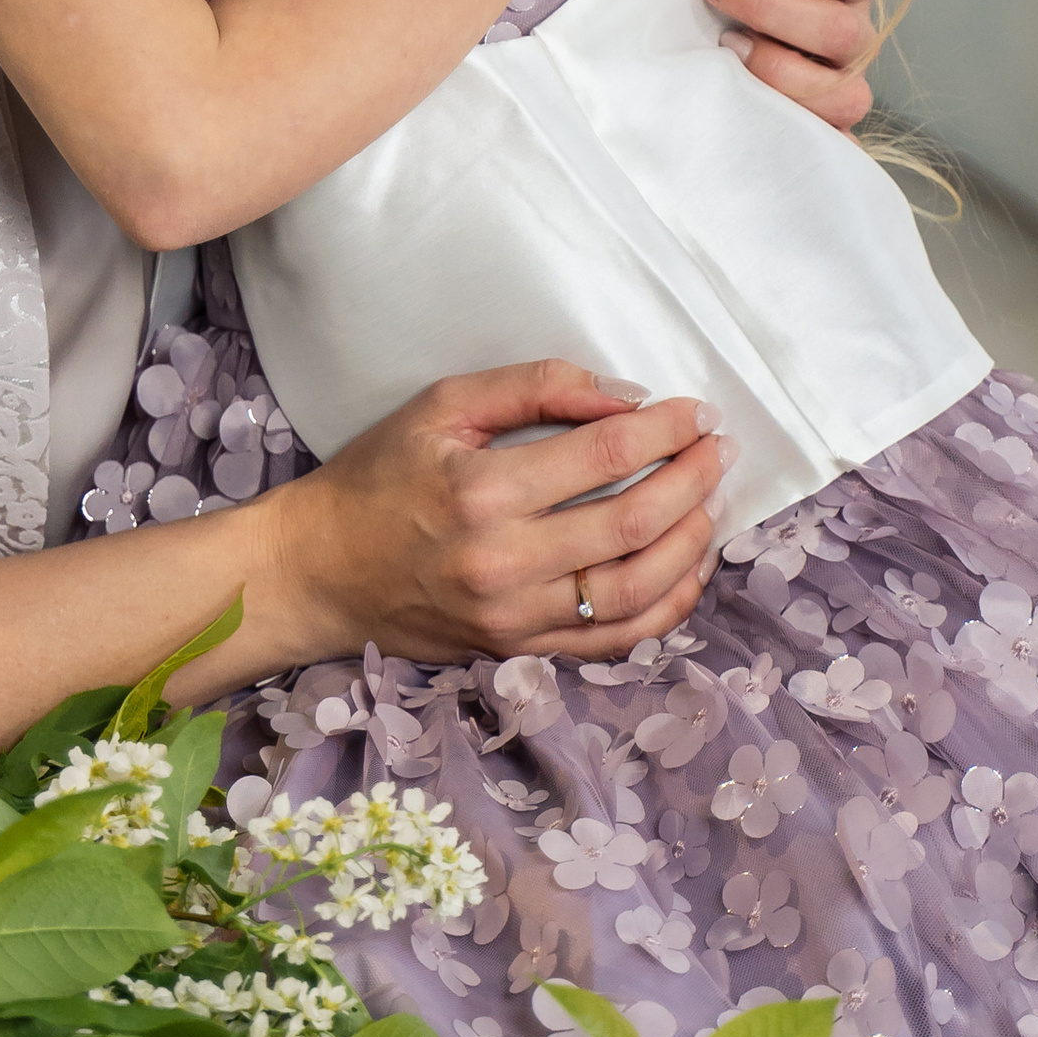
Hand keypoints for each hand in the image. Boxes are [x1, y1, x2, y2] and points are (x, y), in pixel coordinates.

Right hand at [257, 361, 729, 664]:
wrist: (319, 569)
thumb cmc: (377, 477)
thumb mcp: (441, 405)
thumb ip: (533, 387)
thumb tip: (624, 397)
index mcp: (483, 490)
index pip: (605, 455)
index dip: (665, 430)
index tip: (696, 413)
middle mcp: (505, 560)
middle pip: (632, 524)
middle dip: (692, 481)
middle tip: (718, 450)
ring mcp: (515, 616)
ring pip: (635, 590)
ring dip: (689, 545)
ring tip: (711, 504)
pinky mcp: (519, 649)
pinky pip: (612, 640)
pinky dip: (664, 607)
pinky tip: (685, 569)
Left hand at [695, 0, 878, 131]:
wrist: (698, 39)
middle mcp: (850, 35)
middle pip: (840, 27)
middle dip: (765, 4)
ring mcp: (840, 88)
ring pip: (843, 93)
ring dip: (776, 68)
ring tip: (724, 46)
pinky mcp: (821, 135)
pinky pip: (830, 145)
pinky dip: (793, 127)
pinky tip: (747, 104)